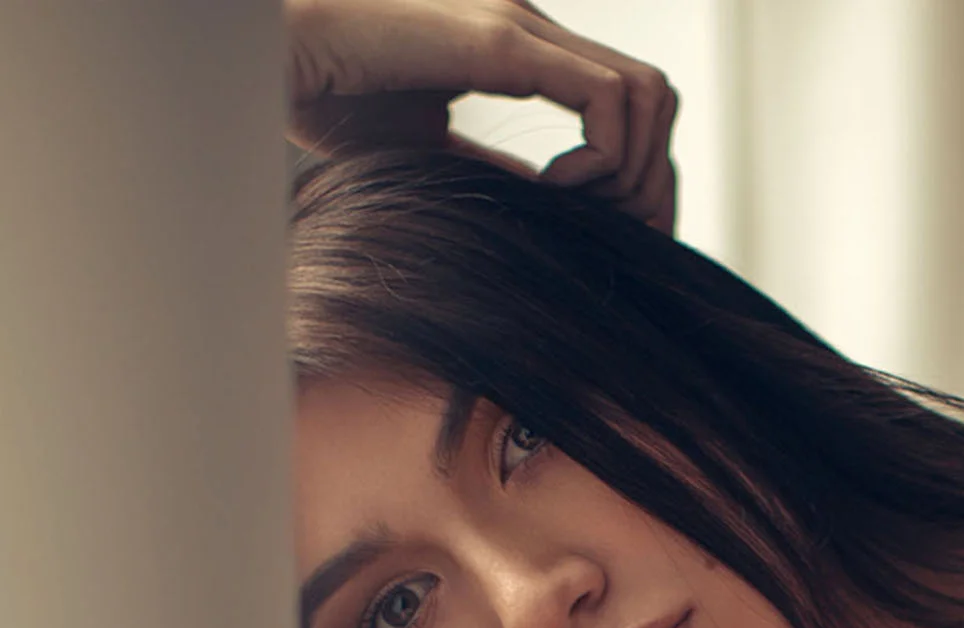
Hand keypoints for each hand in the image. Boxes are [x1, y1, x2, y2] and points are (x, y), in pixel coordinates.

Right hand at [286, 0, 678, 232]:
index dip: (637, 174)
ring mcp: (522, 28)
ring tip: (573, 205)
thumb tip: (552, 214)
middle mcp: (535, 29)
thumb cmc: (333, 103)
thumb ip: (499, 173)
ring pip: (647, 94)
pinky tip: (551, 187)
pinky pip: (606, 100)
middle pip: (656, 99)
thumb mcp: (439, 153)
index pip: (629, 103)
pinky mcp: (501, 41)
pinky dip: (600, 159)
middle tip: (608, 228)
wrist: (271, 59)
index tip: (601, 225)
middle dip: (650, 178)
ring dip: (629, 169)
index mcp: (523, 48)